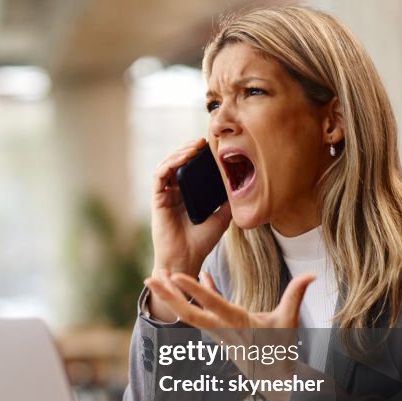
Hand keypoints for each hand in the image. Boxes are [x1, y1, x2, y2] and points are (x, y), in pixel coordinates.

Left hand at [145, 270, 315, 400]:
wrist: (274, 381)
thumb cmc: (282, 351)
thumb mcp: (289, 322)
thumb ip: (296, 295)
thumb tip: (313, 274)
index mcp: (238, 325)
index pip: (212, 305)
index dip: (193, 290)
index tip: (175, 276)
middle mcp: (222, 330)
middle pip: (188, 313)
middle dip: (167, 296)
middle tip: (149, 278)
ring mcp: (216, 334)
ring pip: (188, 314)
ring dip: (171, 297)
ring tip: (155, 278)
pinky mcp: (216, 335)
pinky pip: (200, 314)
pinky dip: (194, 297)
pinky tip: (189, 279)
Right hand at [148, 139, 231, 320]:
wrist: (187, 259)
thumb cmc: (201, 243)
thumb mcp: (222, 218)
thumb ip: (229, 201)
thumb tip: (244, 185)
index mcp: (187, 196)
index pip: (190, 169)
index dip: (198, 156)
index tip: (213, 147)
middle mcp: (174, 194)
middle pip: (177, 163)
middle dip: (189, 149)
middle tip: (204, 141)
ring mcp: (165, 196)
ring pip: (167, 165)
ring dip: (179, 153)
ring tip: (195, 146)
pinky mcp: (157, 200)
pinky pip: (159, 176)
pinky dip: (170, 163)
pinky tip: (184, 158)